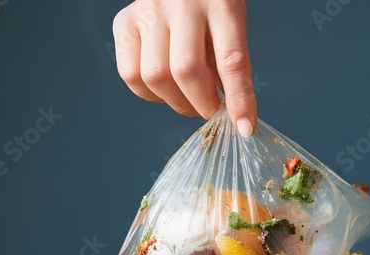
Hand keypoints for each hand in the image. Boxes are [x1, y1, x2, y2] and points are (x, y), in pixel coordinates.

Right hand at [112, 0, 257, 135]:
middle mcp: (181, 4)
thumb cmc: (209, 6)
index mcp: (220, 4)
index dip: (239, 100)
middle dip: (201, 104)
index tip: (244, 127)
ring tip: (187, 97)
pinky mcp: (125, 22)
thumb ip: (230, 66)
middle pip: (186, 72)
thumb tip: (235, 116)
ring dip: (175, 101)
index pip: (231, 61)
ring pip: (155, 76)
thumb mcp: (230, 26)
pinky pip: (130, 74)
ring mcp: (148, 12)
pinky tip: (164, 86)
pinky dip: (149, 93)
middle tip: (209, 109)